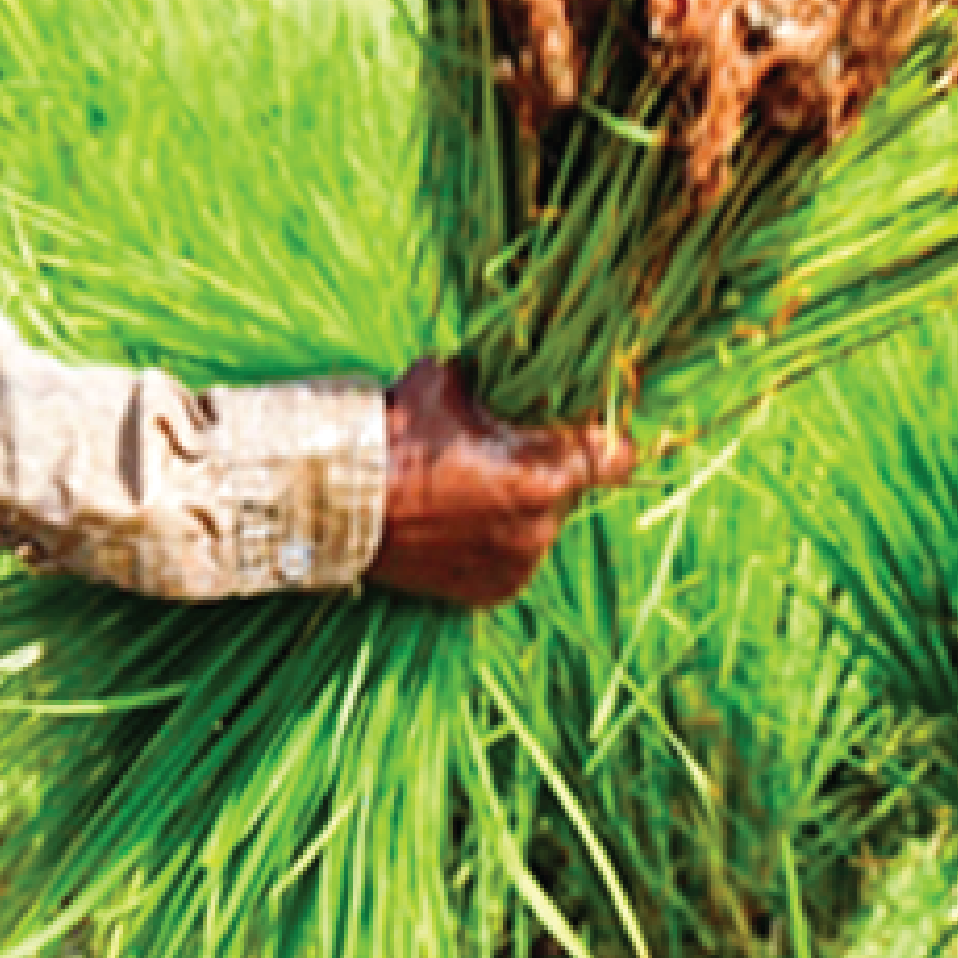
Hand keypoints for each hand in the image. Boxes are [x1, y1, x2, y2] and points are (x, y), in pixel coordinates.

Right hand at [368, 360, 632, 607]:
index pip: (619, 458)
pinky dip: (496, 541)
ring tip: (467, 491)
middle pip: (571, 489)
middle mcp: (541, 528)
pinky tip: (456, 524)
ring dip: (519, 508)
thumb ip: (499, 380)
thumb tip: (520, 366)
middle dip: (546, 469)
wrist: (339, 501)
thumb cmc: (395, 433)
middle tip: (499, 454)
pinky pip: (513, 558)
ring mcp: (519, 566)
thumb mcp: (451, 379)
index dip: (607, 440)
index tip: (591, 431)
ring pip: (541, 525)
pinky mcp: (494, 591)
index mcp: (544, 474)